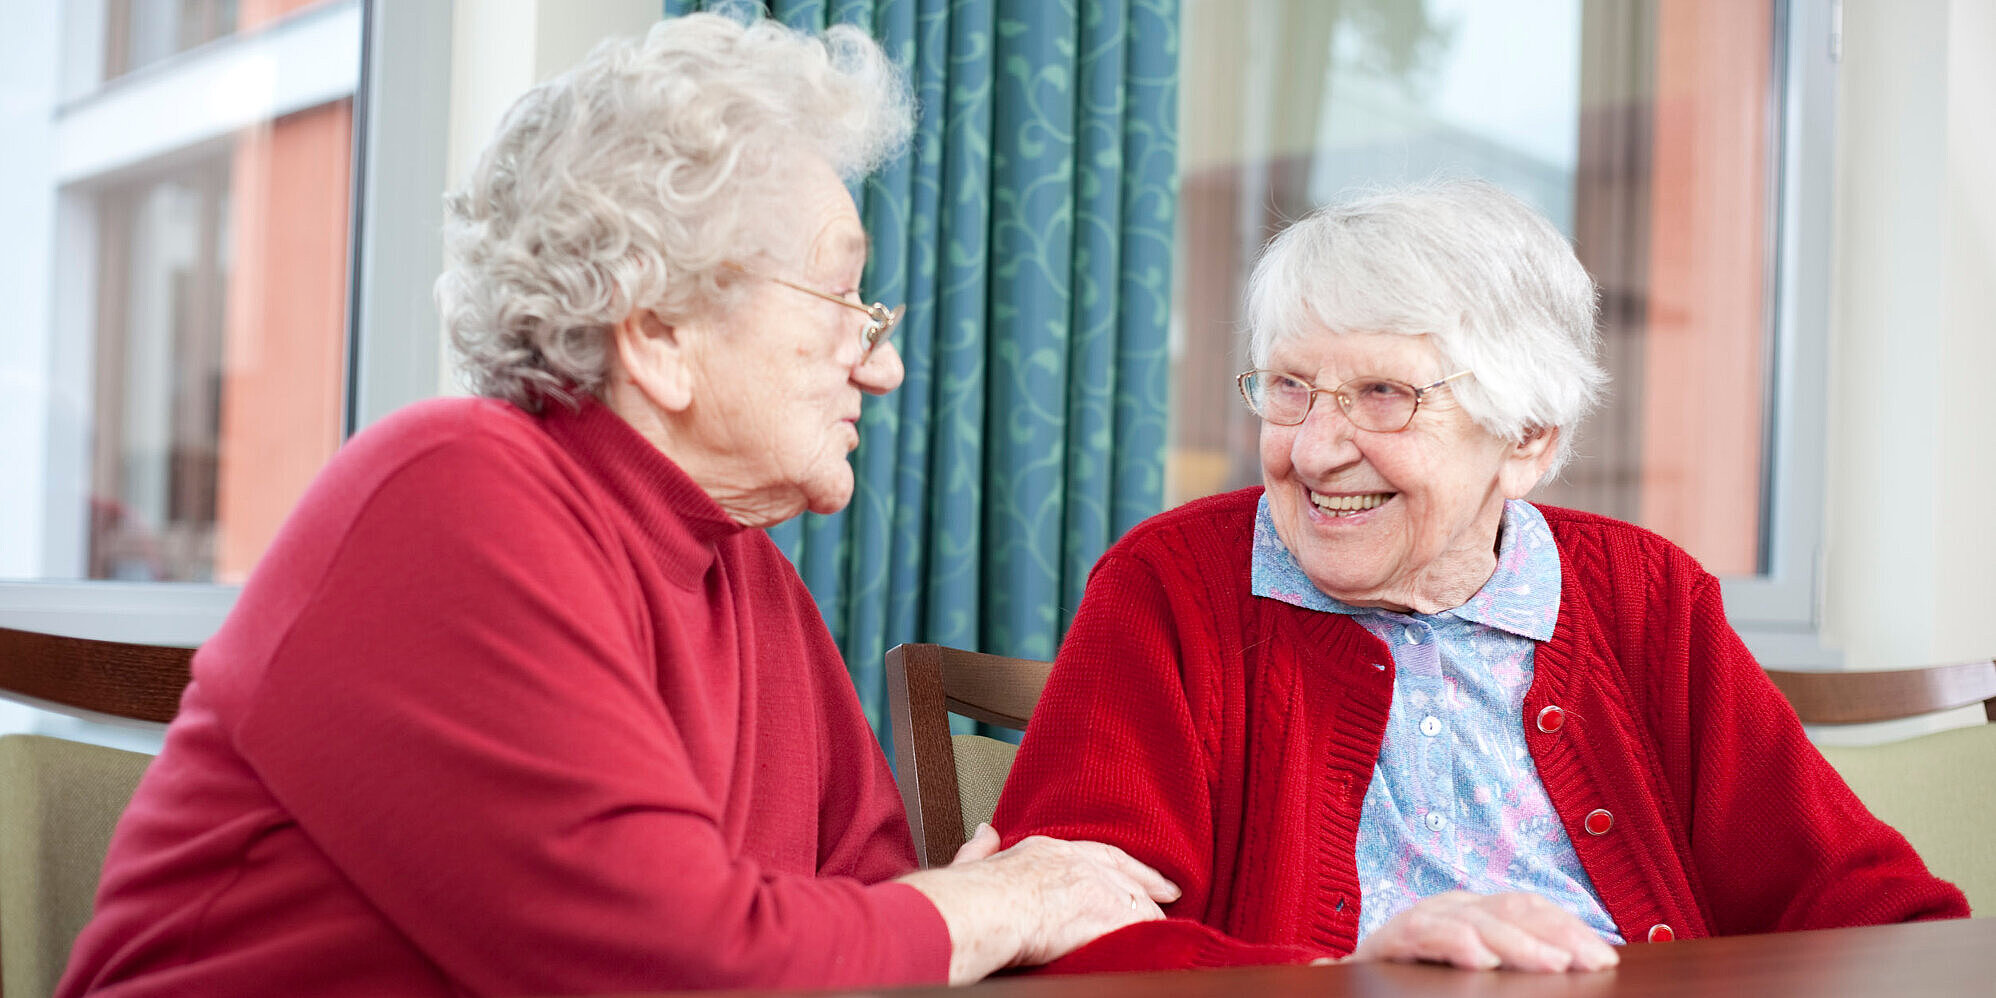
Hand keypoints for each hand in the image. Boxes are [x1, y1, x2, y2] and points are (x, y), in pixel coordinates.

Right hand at [897, 824, 1180, 983]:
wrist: (985, 907)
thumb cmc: (973, 894)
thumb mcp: (975, 861)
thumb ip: (983, 847)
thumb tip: (986, 830)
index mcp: (1047, 848)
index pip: (1096, 852)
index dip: (1121, 863)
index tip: (1140, 872)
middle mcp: (1077, 861)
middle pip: (1124, 872)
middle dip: (1148, 883)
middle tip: (1170, 893)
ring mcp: (1096, 885)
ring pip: (1135, 900)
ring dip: (1148, 916)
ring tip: (1163, 928)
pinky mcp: (1108, 913)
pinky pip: (1140, 924)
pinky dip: (1150, 935)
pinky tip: (1158, 943)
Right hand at [1347, 891, 1618, 971]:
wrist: (1350, 986)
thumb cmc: (1420, 980)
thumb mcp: (1476, 968)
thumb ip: (1514, 963)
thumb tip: (1582, 963)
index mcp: (1476, 911)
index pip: (1529, 907)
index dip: (1568, 927)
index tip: (1605, 956)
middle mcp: (1452, 906)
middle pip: (1512, 908)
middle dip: (1558, 934)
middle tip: (1593, 962)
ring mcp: (1423, 917)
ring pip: (1477, 920)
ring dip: (1518, 942)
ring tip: (1554, 964)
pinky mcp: (1391, 937)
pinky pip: (1426, 933)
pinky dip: (1456, 943)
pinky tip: (1482, 959)